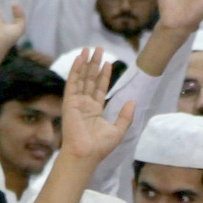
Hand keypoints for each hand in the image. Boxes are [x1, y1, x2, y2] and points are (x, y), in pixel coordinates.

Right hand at [58, 48, 133, 164]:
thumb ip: (125, 116)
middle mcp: (85, 104)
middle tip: (99, 49)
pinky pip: (72, 82)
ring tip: (89, 49)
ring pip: (82, 78)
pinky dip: (76, 70)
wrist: (85, 154)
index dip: (104, 75)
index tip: (108, 63)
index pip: (100, 88)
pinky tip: (80, 58)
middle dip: (95, 64)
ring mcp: (76, 102)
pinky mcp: (69, 102)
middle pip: (90, 79)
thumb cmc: (100, 147)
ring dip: (86, 63)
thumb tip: (132, 101)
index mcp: (95, 110)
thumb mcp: (118, 130)